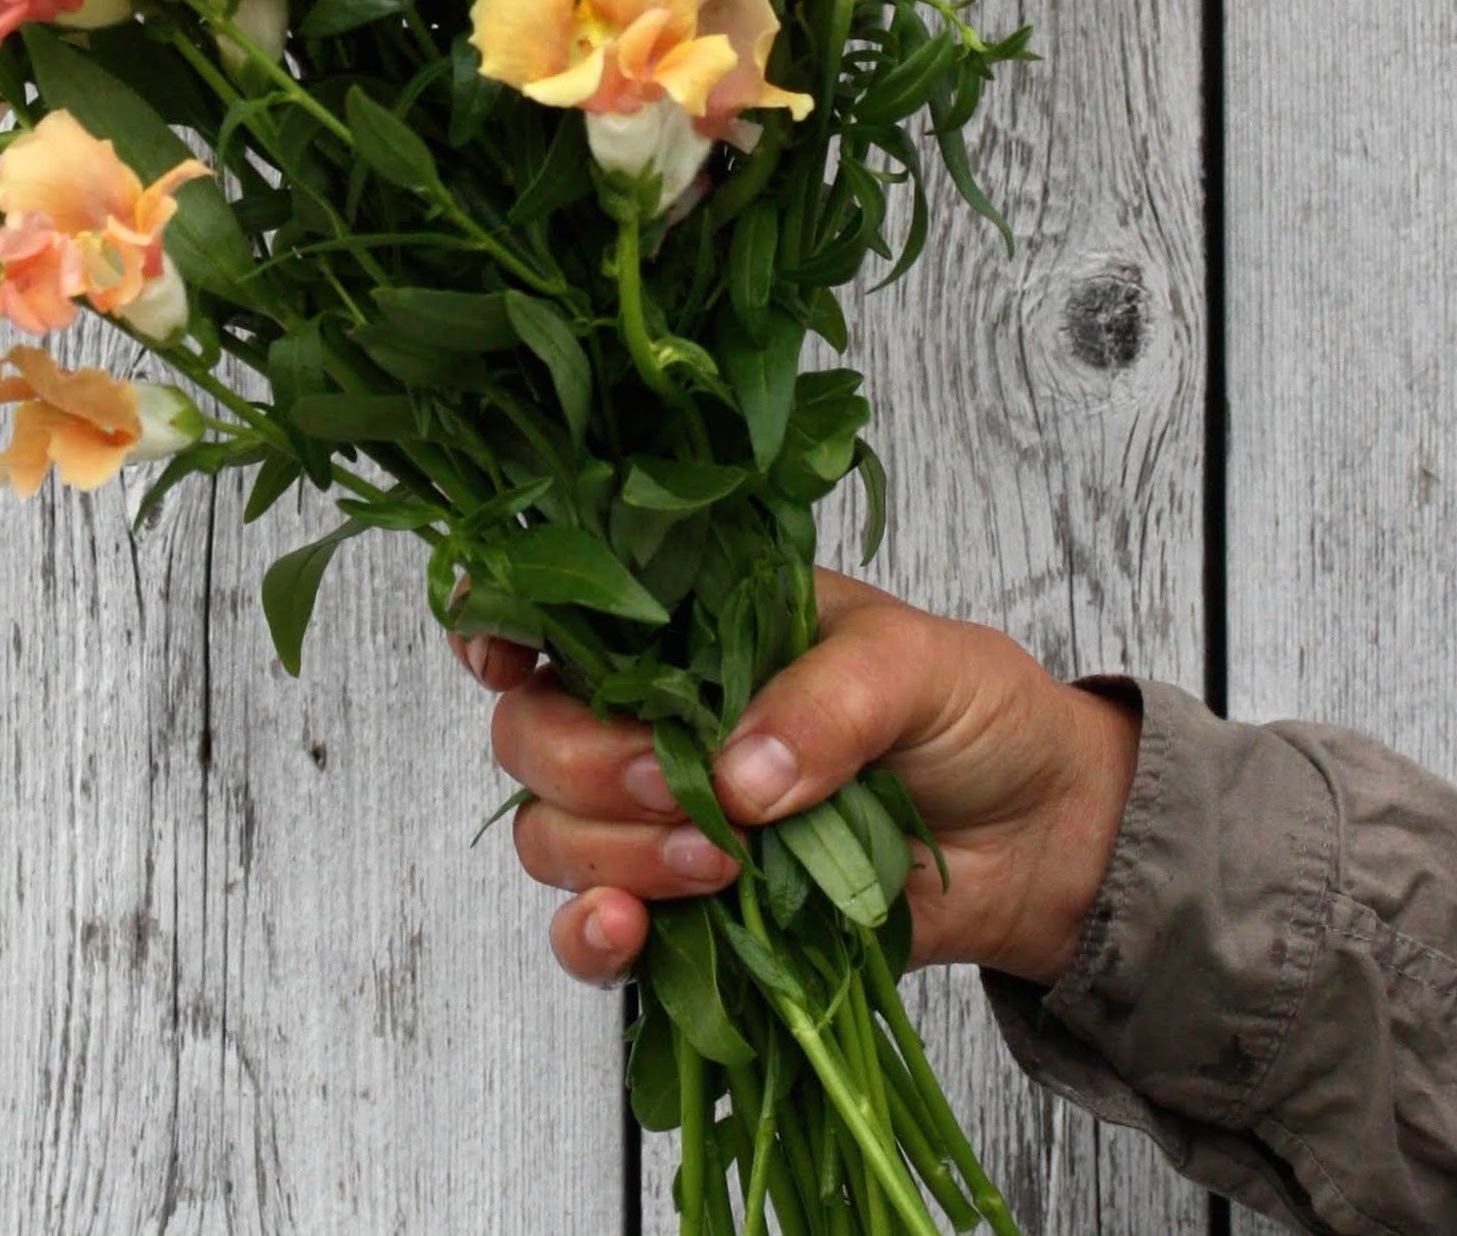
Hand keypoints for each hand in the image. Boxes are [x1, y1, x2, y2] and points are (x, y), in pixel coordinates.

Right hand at [454, 570, 1139, 991]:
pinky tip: (627, 933)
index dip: (503, 624)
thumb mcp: (917, 666)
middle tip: (677, 792)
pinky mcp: (688, 911)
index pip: (559, 608)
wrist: (1043, 841)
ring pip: (550, 833)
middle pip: (533, 733)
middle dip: (585, 765)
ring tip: (718, 867)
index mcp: (690, 622)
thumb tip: (734, 775)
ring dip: (608, 855)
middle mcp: (653, 713)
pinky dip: (592, 938)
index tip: (505, 656)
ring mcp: (661, 818)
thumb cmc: (976, 715)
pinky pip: (592, 933)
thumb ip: (825, 702)